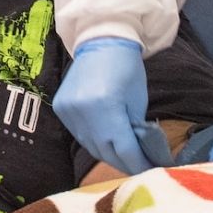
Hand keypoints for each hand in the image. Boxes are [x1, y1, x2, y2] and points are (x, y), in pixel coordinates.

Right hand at [56, 38, 166, 174]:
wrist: (100, 42)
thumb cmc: (127, 68)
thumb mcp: (138, 100)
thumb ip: (136, 129)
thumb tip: (139, 155)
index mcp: (106, 107)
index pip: (124, 148)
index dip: (139, 164)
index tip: (152, 171)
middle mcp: (83, 112)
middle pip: (106, 152)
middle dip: (125, 163)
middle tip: (140, 168)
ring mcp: (68, 112)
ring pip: (91, 147)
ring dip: (109, 155)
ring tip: (125, 159)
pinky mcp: (60, 110)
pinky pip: (80, 136)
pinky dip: (94, 142)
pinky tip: (106, 142)